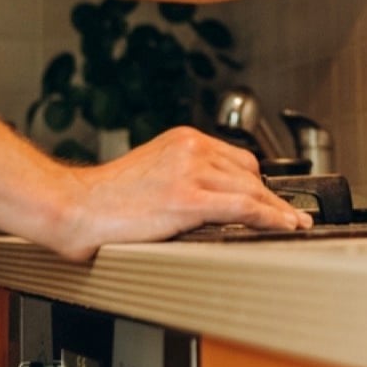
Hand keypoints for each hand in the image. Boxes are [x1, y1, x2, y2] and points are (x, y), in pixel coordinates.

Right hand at [63, 127, 309, 252]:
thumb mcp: (151, 172)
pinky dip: (270, 216)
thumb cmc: (104, 200)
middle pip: (249, 173)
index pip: (237, 158)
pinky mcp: (187, 199)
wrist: (73, 208)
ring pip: (252, 189)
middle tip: (289, 216)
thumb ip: (182, 176)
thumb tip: (210, 199)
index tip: (273, 197)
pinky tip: (285, 226)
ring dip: (276, 210)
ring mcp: (190, 172)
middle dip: (269, 197)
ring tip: (293, 224)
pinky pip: (243, 206)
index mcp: (183, 140)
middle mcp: (191, 149)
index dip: (258, 182)